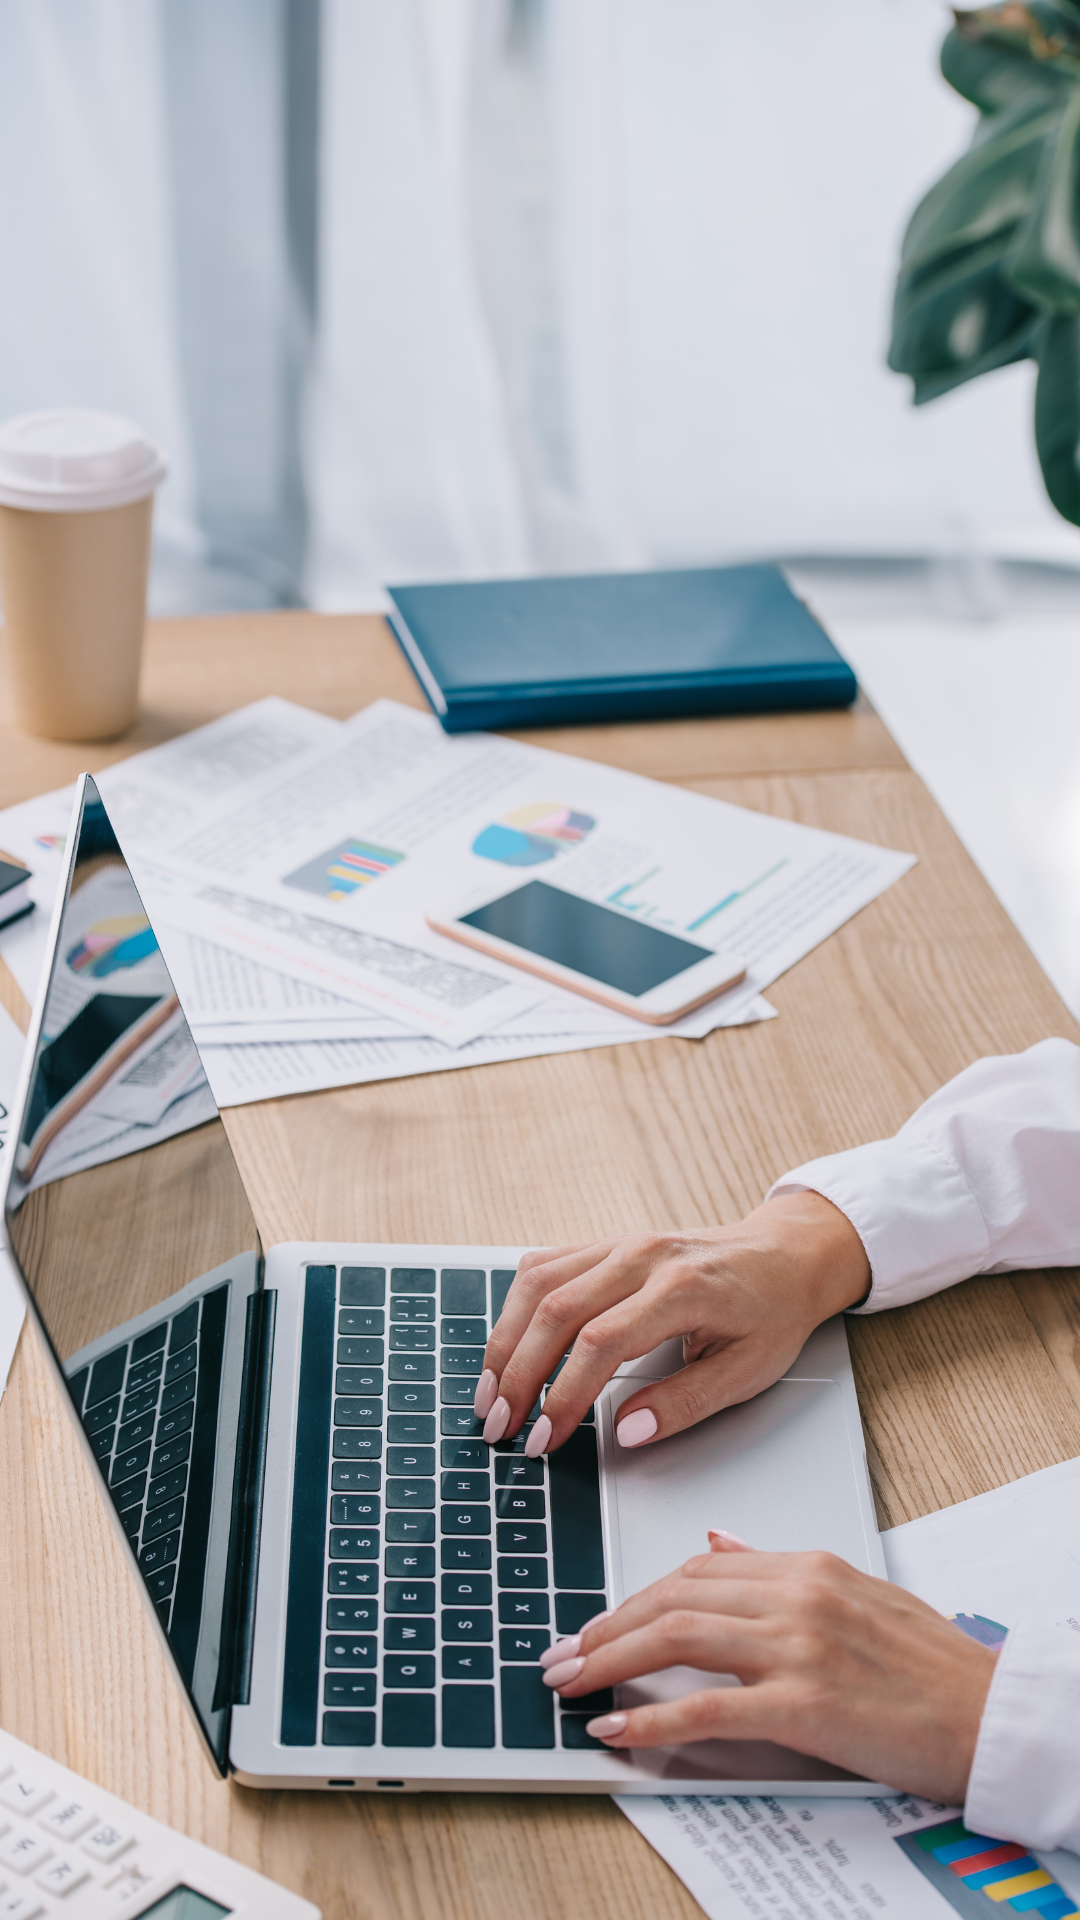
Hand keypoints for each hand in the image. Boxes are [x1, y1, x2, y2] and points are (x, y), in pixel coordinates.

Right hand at [474, 1192, 869, 1452]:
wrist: (783, 1257)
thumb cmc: (770, 1313)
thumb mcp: (748, 1371)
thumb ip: (686, 1403)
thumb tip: (628, 1431)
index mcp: (681, 1288)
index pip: (600, 1342)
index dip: (562, 1396)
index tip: (543, 1439)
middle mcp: (641, 1256)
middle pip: (555, 1310)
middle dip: (517, 1375)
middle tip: (499, 1427)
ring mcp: (619, 1244)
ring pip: (537, 1284)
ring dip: (504, 1341)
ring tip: (489, 1393)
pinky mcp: (605, 1244)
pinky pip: (544, 1266)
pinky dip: (515, 1307)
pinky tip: (507, 1345)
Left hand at [540, 1537, 995, 1800]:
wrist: (991, 1713)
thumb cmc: (932, 1665)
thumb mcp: (855, 1593)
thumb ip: (780, 1569)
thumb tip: (719, 1541)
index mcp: (806, 1566)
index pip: (697, 1568)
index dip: (637, 1595)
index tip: (600, 1621)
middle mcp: (796, 1596)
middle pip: (674, 1596)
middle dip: (607, 1626)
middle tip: (564, 1654)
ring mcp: (799, 1647)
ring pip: (677, 1637)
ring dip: (610, 1661)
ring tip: (571, 1683)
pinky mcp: (805, 1705)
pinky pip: (708, 1708)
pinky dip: (653, 1721)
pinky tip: (617, 1730)